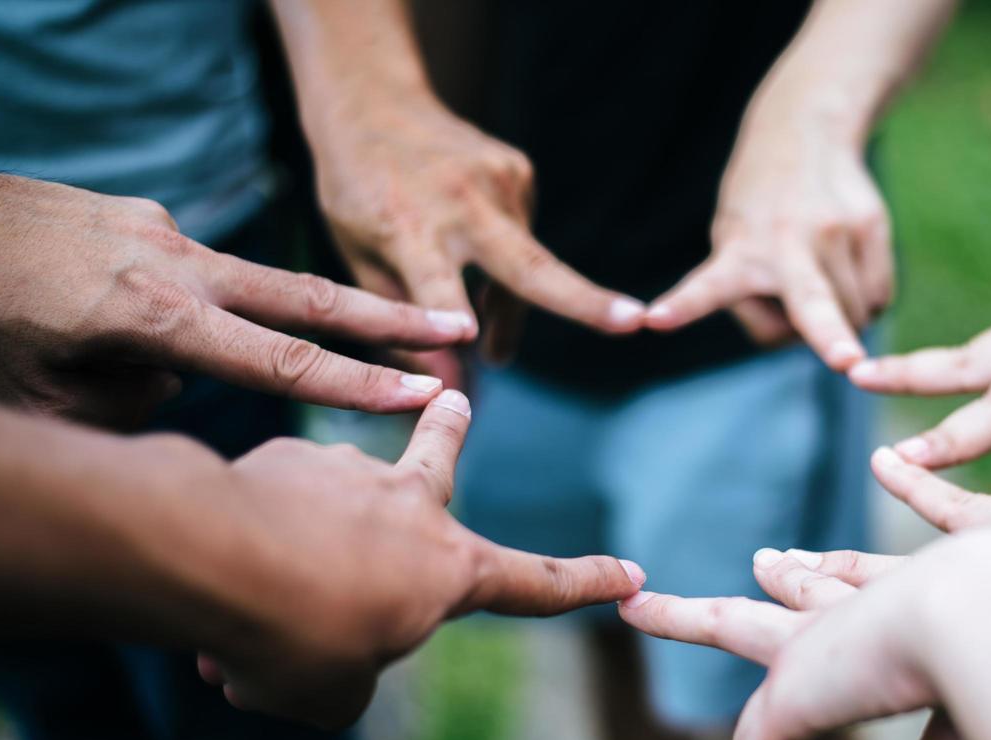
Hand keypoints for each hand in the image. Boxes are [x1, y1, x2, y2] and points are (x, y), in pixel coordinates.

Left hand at [0, 174, 473, 428]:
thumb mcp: (42, 400)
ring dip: (256, 323)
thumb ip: (132, 406)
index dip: (356, 384)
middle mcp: (172, 263)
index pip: (280, 360)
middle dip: (389, 315)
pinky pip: (182, 275)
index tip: (422, 394)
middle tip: (460, 325)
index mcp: (153, 316)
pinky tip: (104, 320)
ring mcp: (159, 230)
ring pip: (240, 288)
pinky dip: (177, 308)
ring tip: (157, 341)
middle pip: (307, 296)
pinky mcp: (139, 217)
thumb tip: (179, 381)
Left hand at [196, 390, 645, 728]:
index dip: (589, 585)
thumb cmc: (294, 636)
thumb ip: (345, 679)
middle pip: (440, 457)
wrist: (212, 558)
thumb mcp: (332, 695)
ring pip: (330, 506)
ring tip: (256, 591)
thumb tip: (317, 655)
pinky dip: (251, 544)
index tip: (633, 574)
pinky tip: (211, 578)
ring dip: (304, 539)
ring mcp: (345, 472)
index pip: (539, 585)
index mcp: (450, 570)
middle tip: (453, 399)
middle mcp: (409, 506)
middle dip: (451, 428)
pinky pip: (269, 511)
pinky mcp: (280, 457)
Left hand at [307, 95, 645, 361]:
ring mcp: (498, 183)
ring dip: (511, 309)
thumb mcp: (357, 259)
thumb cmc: (356, 194)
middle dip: (583, 300)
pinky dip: (506, 266)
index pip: (436, 285)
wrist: (373, 101)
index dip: (454, 317)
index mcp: (405, 229)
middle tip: (634, 322)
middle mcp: (460, 204)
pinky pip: (522, 240)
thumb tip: (449, 388)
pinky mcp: (520, 173)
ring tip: (492, 342)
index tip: (475, 343)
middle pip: (528, 266)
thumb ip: (400, 323)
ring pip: (527, 270)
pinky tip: (477, 256)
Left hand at [620, 530, 990, 739]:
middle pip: (777, 595)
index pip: (843, 584)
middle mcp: (845, 616)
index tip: (779, 562)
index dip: (817, 577)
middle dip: (741, 587)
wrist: (987, 617)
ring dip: (681, 619)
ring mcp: (809, 650)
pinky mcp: (787, 699)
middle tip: (704, 573)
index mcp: (896, 603)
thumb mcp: (974, 708)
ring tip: (636, 606)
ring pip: (728, 627)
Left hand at [645, 119, 890, 370]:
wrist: (806, 130)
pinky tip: (847, 272)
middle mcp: (787, 242)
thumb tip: (817, 338)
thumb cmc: (758, 211)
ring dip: (842, 324)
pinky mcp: (872, 226)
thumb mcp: (731, 241)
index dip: (683, 307)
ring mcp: (835, 232)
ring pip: (854, 316)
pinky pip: (879, 296)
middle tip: (845, 362)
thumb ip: (755, 299)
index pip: (707, 287)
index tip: (655, 320)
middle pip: (813, 302)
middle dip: (830, 338)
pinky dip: (865, 302)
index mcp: (739, 251)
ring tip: (820, 281)